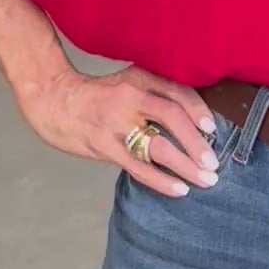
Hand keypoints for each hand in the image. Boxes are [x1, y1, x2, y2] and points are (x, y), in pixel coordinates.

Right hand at [14, 64, 219, 197]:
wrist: (54, 101)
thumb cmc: (98, 96)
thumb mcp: (127, 83)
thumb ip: (155, 95)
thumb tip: (193, 120)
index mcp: (139, 79)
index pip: (177, 93)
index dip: (199, 111)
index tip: (213, 129)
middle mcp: (130, 98)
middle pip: (173, 117)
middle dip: (197, 142)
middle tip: (213, 162)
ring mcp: (116, 124)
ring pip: (159, 146)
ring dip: (186, 165)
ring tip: (205, 179)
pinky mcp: (104, 146)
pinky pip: (138, 167)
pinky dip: (162, 180)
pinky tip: (179, 189)